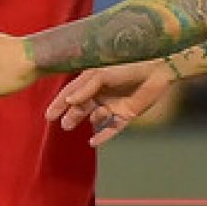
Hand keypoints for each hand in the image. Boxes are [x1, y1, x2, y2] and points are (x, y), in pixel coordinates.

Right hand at [44, 60, 173, 146]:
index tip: (48, 115)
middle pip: (82, 107)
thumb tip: (68, 101)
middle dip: (72, 115)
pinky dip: (102, 136)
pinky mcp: (127, 114)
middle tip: (64, 124)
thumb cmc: (129, 63)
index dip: (60, 103)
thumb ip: (86, 87)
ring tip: (78, 123)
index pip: (73, 92)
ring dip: (87, 121)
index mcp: (96, 79)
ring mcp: (115, 103)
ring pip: (95, 117)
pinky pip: (112, 129)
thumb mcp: (103, 73)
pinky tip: (93, 142)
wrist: (158, 67)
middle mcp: (104, 92)